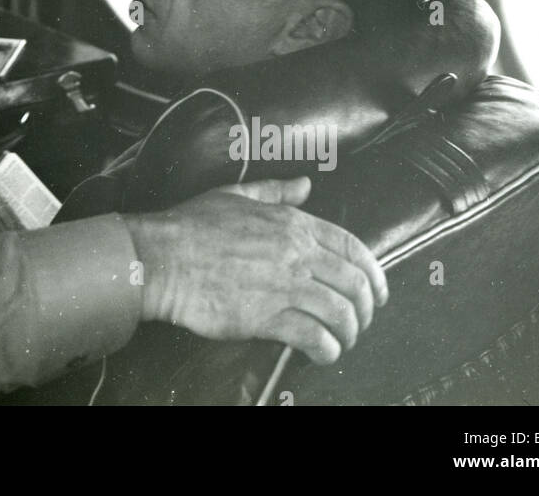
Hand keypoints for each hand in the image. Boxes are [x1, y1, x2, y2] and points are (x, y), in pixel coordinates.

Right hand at [123, 176, 386, 365]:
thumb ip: (275, 190)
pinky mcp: (268, 317)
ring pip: (342, 312)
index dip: (374, 273)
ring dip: (350, 332)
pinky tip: (323, 353)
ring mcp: (285, 286)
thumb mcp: (235, 195)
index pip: (352, 247)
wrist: (162, 258)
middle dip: (366, 308)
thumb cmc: (191, 226)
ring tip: (342, 341)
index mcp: (292, 223)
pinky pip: (316, 337)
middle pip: (355, 284)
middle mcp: (296, 253)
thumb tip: (306, 185)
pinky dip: (328, 349)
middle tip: (360, 321)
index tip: (377, 292)